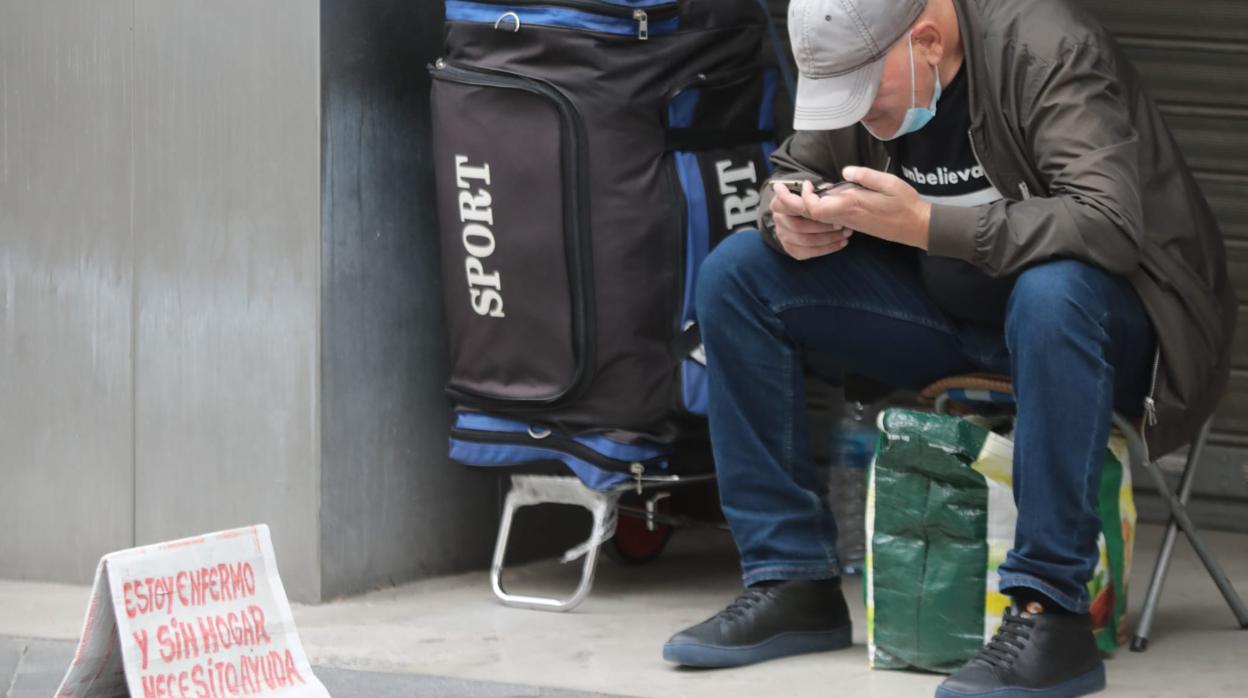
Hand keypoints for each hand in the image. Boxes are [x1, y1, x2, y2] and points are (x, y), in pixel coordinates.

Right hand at [769, 181, 852, 259]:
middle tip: (841, 224)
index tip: (825, 204)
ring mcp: (783, 236)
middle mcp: (778, 220)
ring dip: (828, 238)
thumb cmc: (810, 202)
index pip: (790, 205)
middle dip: (822, 227)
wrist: (802, 217)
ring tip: (845, 233)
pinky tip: (840, 243)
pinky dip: (827, 249)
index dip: (807, 205)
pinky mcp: (791, 249)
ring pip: (806, 241)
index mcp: (779, 203)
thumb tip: (830, 192)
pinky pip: (809, 252)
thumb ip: (818, 192)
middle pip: (798, 226)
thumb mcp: (812, 191)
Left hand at [800, 167, 930, 249]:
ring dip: (813, 204)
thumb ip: (865, 176)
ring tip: (816, 188)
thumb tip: (845, 171)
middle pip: (813, 214)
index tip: (808, 184)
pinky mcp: (855, 225)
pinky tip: (832, 195)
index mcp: (852, 205)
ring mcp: (850, 223)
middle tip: (800, 186)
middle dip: (802, 201)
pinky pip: (832, 218)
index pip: (816, 208)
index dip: (807, 198)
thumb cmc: (905, 203)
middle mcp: (847, 217)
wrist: (916, 227)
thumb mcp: (889, 182)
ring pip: (822, 217)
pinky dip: (825, 208)